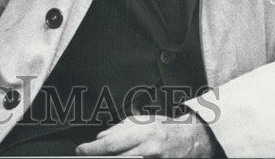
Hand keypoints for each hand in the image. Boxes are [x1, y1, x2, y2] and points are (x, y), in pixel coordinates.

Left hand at [75, 114, 213, 156]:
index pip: (112, 142)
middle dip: (97, 156)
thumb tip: (102, 136)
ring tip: (100, 157)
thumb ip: (122, 127)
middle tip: (85, 154)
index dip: (93, 148)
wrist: (192, 140)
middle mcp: (148, 148)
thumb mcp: (144, 121)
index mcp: (144, 132)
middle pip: (115, 156)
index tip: (81, 149)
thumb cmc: (167, 128)